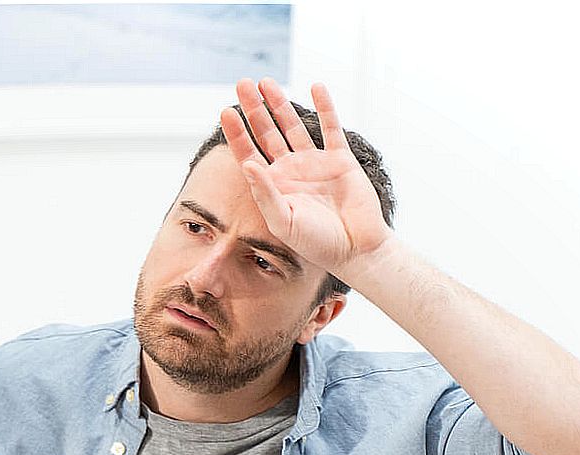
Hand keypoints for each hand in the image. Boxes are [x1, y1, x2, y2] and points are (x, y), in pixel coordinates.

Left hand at [220, 78, 390, 272]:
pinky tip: (315, 88)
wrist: (354, 248)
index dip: (236, 133)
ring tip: (266, 82)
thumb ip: (264, 193)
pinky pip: (330, 128)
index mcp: (272, 186)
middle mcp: (290, 171)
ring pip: (293, 125)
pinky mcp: (340, 159)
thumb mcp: (282, 221)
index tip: (225, 111)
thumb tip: (246, 164)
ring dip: (280, 103)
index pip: (248, 153)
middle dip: (254, 109)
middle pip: (266, 132)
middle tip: (243, 83)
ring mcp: (314, 163)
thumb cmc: (316, 242)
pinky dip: (325, 107)